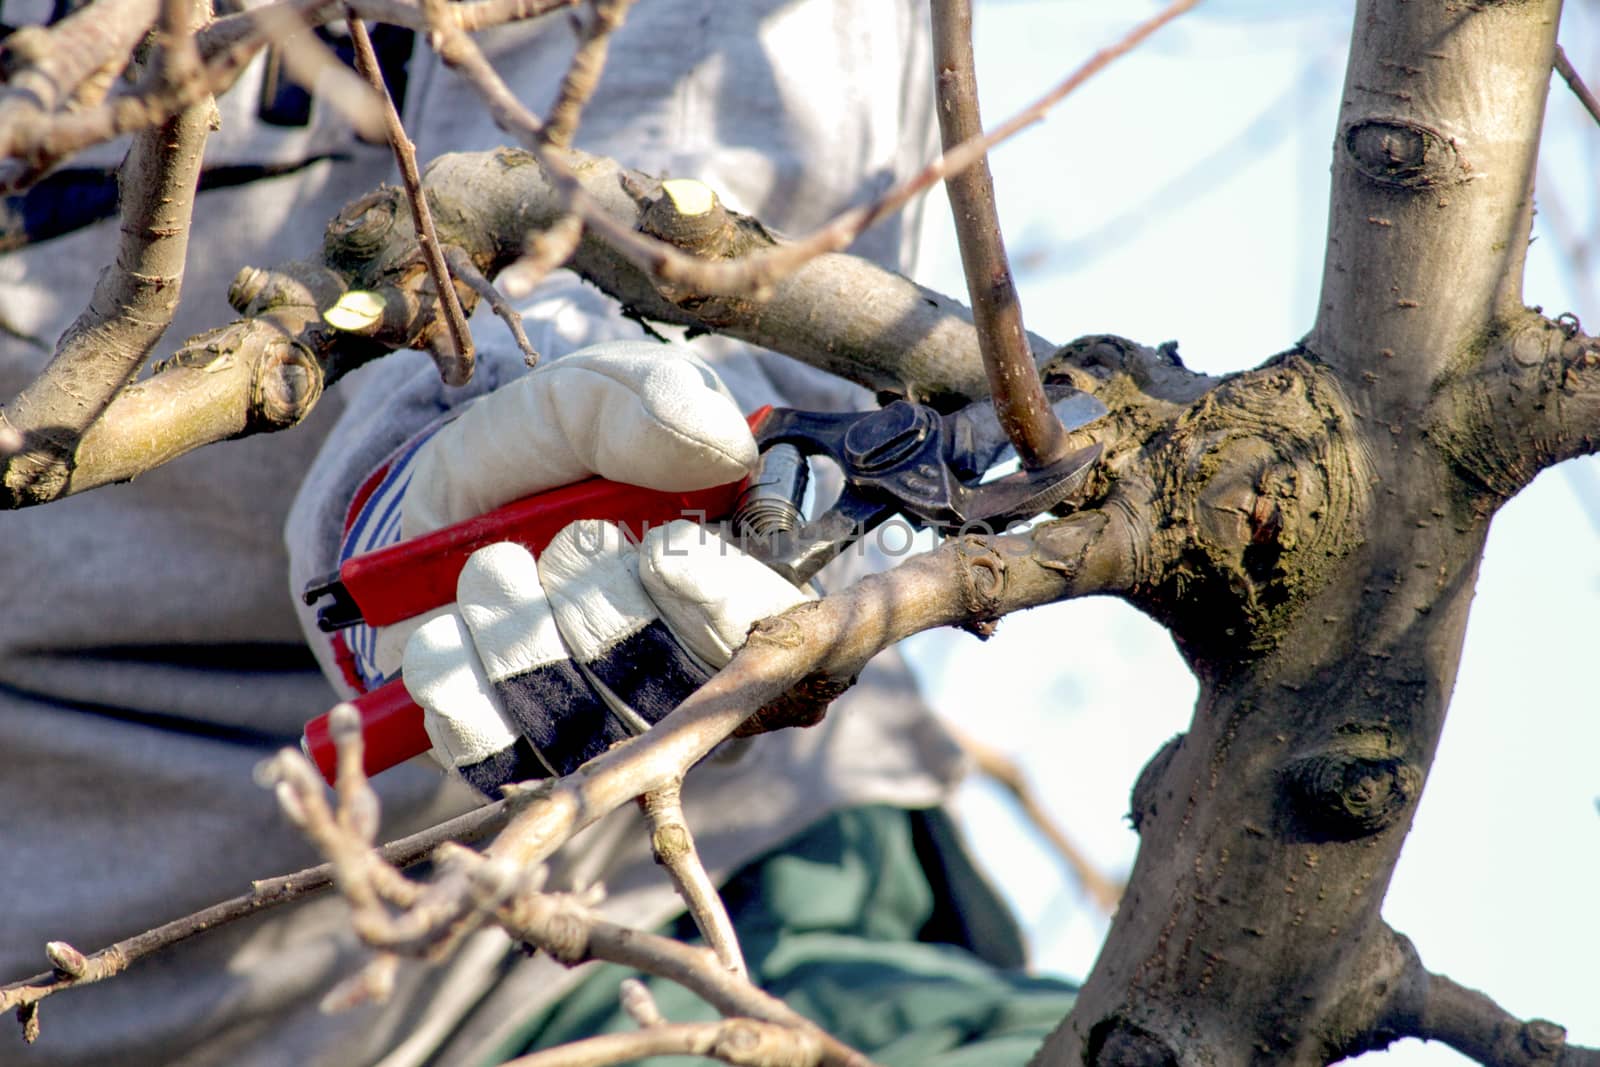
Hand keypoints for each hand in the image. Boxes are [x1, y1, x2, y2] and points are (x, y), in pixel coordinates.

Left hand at [376, 341, 807, 794]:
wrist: (443, 494)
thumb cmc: (549, 449)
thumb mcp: (594, 395)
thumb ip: (652, 401)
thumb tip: (727, 448)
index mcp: (740, 585)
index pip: (769, 630)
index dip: (720, 600)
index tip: (661, 546)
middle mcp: (689, 675)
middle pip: (670, 690)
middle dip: (599, 608)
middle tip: (560, 542)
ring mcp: (607, 732)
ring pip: (582, 726)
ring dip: (521, 637)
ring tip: (491, 568)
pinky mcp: (525, 763)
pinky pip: (498, 756)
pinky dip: (460, 682)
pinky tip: (449, 630)